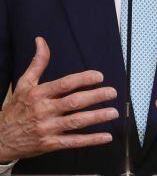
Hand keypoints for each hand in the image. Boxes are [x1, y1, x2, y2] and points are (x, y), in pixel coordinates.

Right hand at [0, 37, 118, 161]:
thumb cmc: (16, 109)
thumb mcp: (24, 84)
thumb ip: (38, 63)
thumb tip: (41, 41)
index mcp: (38, 94)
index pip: (64, 84)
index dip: (83, 79)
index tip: (99, 76)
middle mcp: (43, 111)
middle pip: (73, 103)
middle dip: (95, 97)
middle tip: (112, 92)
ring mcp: (47, 128)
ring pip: (76, 122)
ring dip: (96, 117)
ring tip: (113, 112)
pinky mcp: (50, 144)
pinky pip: (73, 142)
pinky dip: (91, 140)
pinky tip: (106, 136)